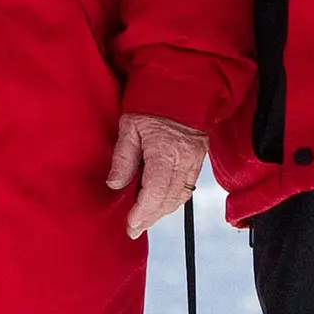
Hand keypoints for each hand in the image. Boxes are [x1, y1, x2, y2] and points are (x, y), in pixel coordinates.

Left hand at [104, 112, 206, 238]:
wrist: (181, 85)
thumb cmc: (151, 101)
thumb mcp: (129, 125)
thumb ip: (123, 157)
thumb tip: (114, 184)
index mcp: (165, 151)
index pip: (155, 192)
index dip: (143, 212)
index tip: (130, 225)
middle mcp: (184, 159)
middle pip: (168, 199)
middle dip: (150, 217)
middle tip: (133, 229)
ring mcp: (194, 160)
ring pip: (179, 196)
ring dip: (162, 211)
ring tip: (143, 219)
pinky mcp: (199, 159)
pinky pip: (187, 187)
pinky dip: (173, 199)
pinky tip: (160, 203)